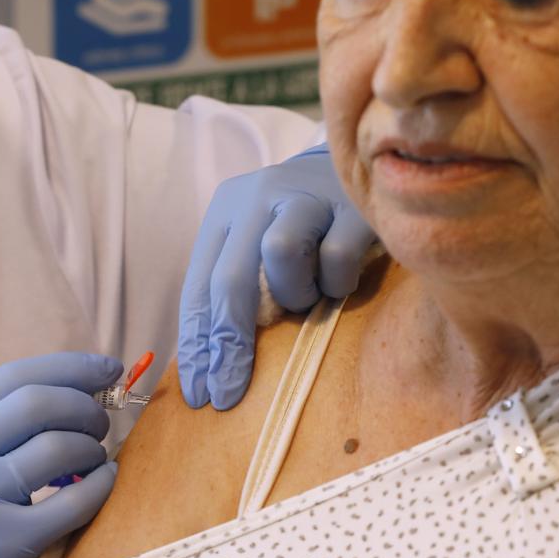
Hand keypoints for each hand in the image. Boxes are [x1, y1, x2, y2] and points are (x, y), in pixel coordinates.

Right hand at [0, 353, 122, 557]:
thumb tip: (72, 388)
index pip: (12, 376)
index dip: (69, 367)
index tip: (107, 368)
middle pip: (38, 403)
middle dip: (84, 406)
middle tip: (100, 422)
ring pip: (57, 447)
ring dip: (91, 445)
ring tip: (94, 456)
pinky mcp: (2, 542)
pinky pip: (72, 501)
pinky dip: (100, 484)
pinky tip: (104, 481)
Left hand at [178, 144, 374, 409]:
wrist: (362, 163)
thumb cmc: (303, 222)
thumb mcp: (258, 242)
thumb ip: (236, 287)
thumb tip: (214, 363)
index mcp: (226, 210)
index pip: (199, 286)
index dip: (196, 344)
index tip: (198, 394)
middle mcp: (258, 196)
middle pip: (231, 278)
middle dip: (228, 344)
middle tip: (229, 392)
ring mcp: (306, 196)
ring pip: (282, 254)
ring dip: (294, 293)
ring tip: (308, 294)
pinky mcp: (353, 205)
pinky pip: (336, 258)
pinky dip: (336, 281)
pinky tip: (341, 277)